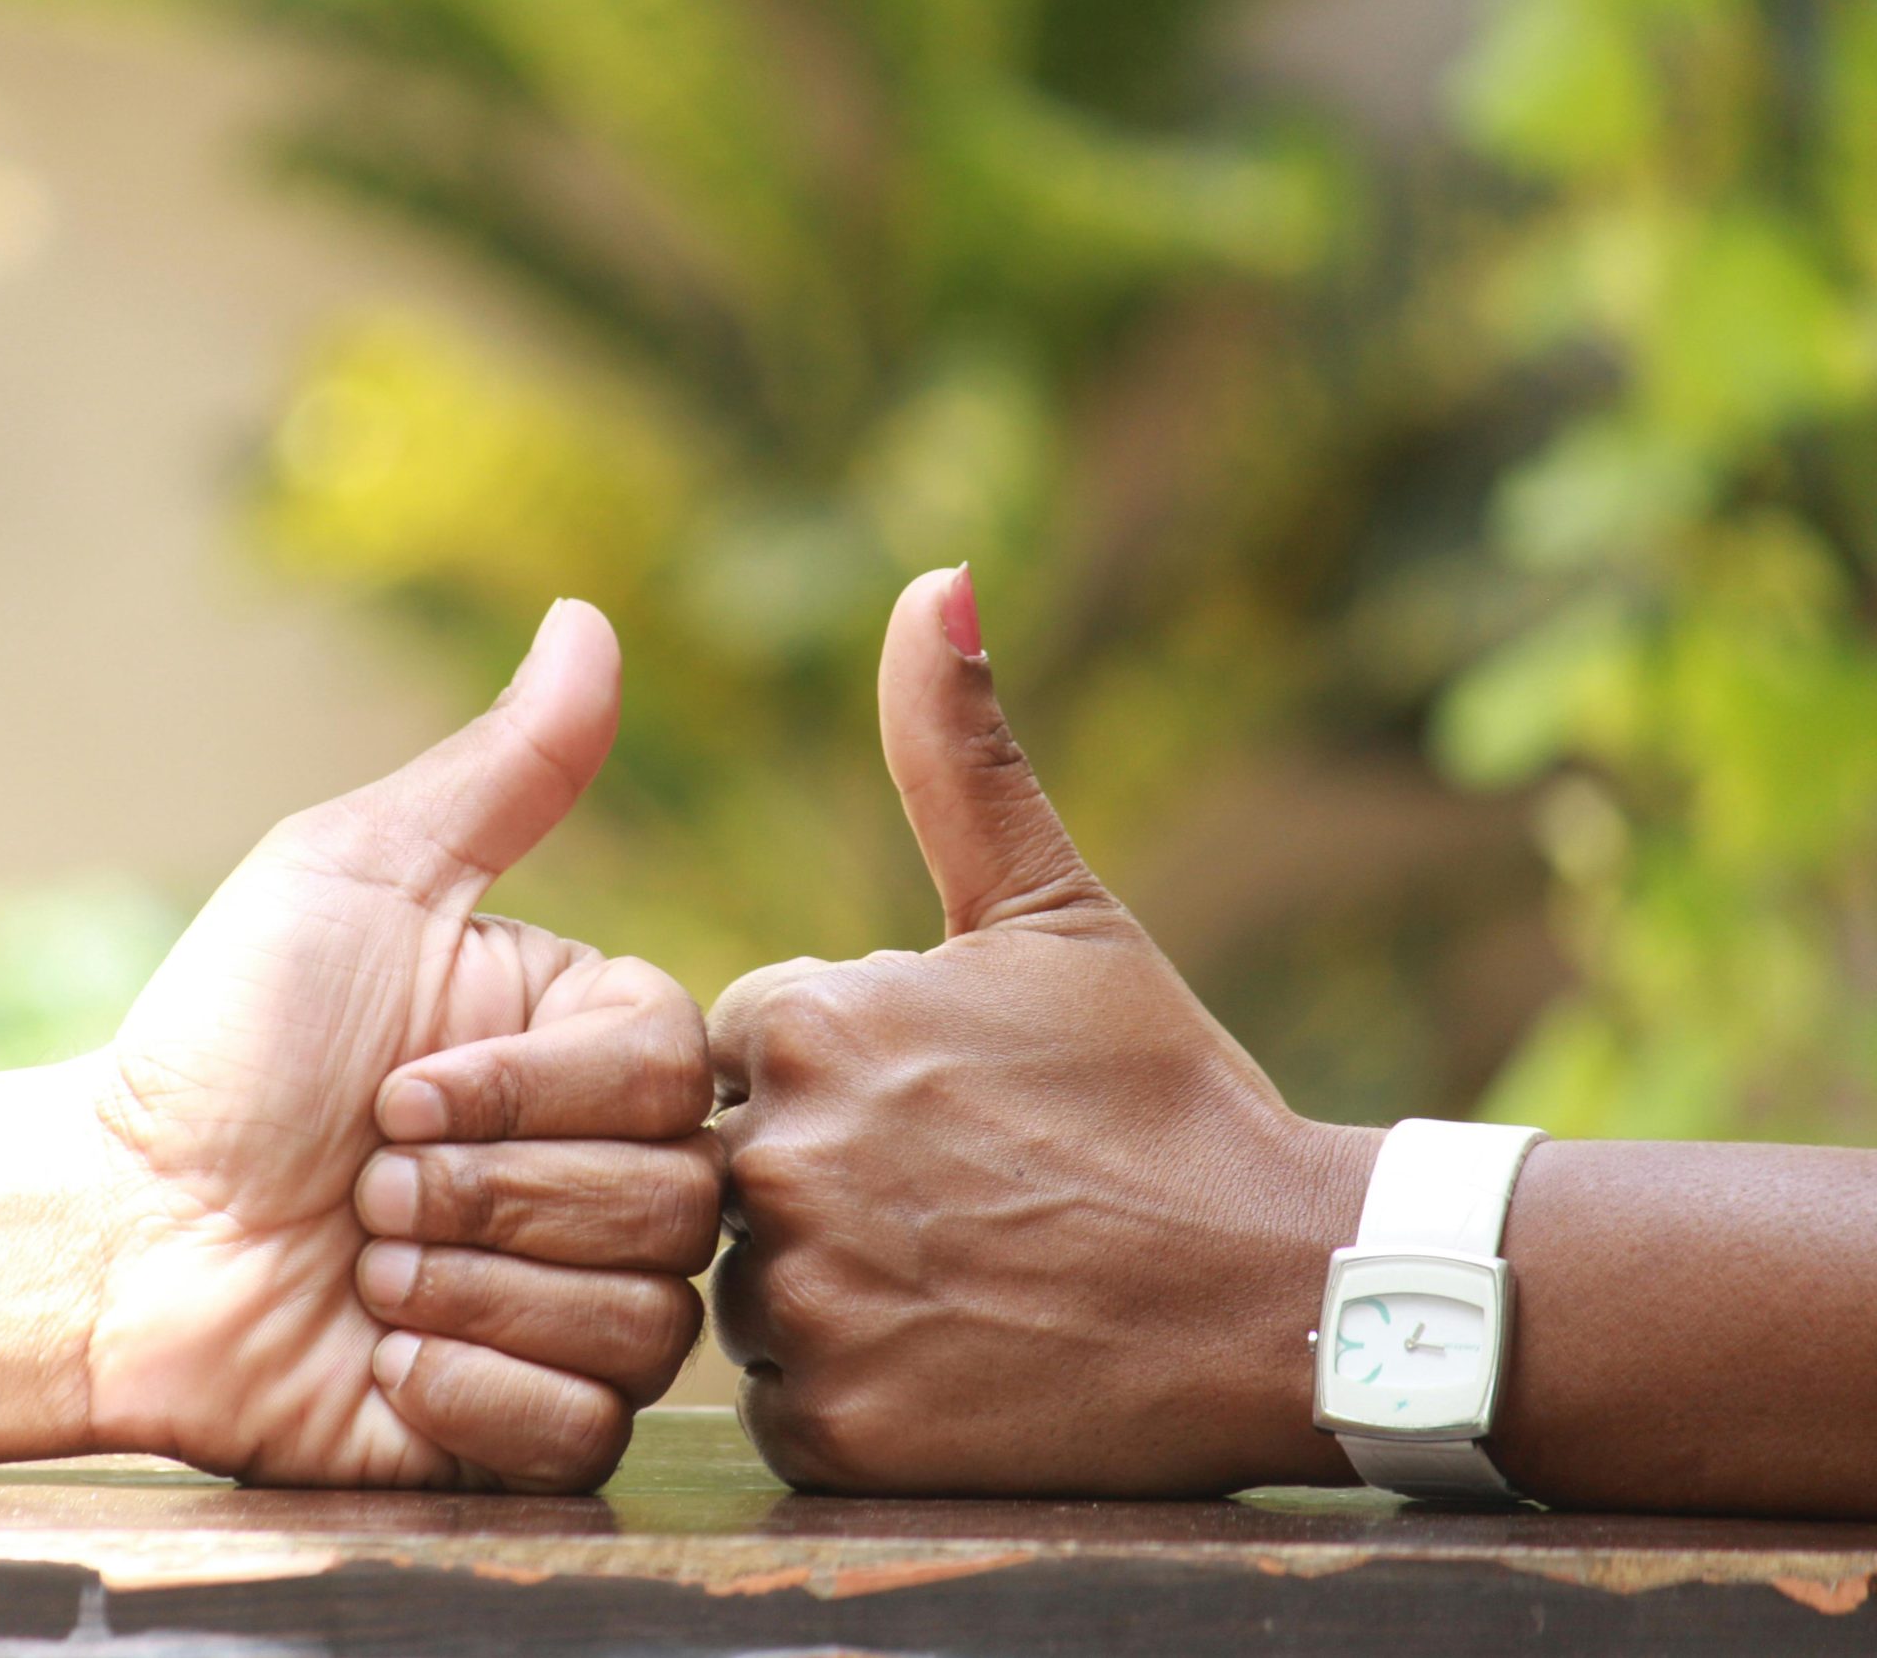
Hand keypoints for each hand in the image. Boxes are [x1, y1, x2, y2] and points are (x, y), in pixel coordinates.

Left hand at [84, 600, 716, 1491]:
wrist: (118, 1232)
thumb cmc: (228, 1039)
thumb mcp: (356, 878)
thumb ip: (502, 770)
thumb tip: (594, 616)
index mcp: (587, 1046)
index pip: (675, 1076)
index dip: (532, 1097)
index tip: (395, 1089)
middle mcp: (602, 1170)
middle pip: (673, 1206)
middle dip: (482, 1200)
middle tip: (358, 1183)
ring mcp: (570, 1306)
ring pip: (641, 1326)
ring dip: (464, 1292)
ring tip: (357, 1268)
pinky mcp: (523, 1428)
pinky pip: (584, 1436)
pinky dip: (470, 1396)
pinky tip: (383, 1360)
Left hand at [709, 568, 1378, 1496]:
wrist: (1288, 1296)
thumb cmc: (1167, 1091)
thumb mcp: (1055, 910)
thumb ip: (958, 751)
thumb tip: (933, 579)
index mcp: (806, 1021)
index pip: (736, 1046)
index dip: (836, 1075)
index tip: (937, 1104)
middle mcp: (775, 1158)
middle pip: (725, 1168)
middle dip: (819, 1179)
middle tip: (954, 1199)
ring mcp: (803, 1305)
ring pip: (747, 1290)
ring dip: (832, 1283)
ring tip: (964, 1274)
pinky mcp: (835, 1433)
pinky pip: (788, 1401)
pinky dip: (854, 1387)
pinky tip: (957, 1355)